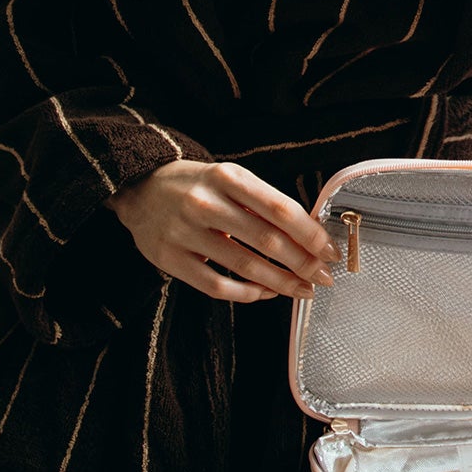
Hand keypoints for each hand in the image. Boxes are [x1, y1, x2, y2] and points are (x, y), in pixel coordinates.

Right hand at [108, 160, 337, 303]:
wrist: (139, 188)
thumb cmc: (198, 186)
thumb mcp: (232, 179)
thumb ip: (266, 203)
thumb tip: (312, 234)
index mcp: (228, 178)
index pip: (280, 209)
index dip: (311, 234)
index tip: (331, 251)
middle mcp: (206, 204)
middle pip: (267, 241)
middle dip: (303, 264)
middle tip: (325, 277)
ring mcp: (185, 233)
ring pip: (245, 266)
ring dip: (282, 283)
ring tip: (303, 290)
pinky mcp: (170, 259)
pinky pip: (217, 286)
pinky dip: (247, 293)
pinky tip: (264, 293)